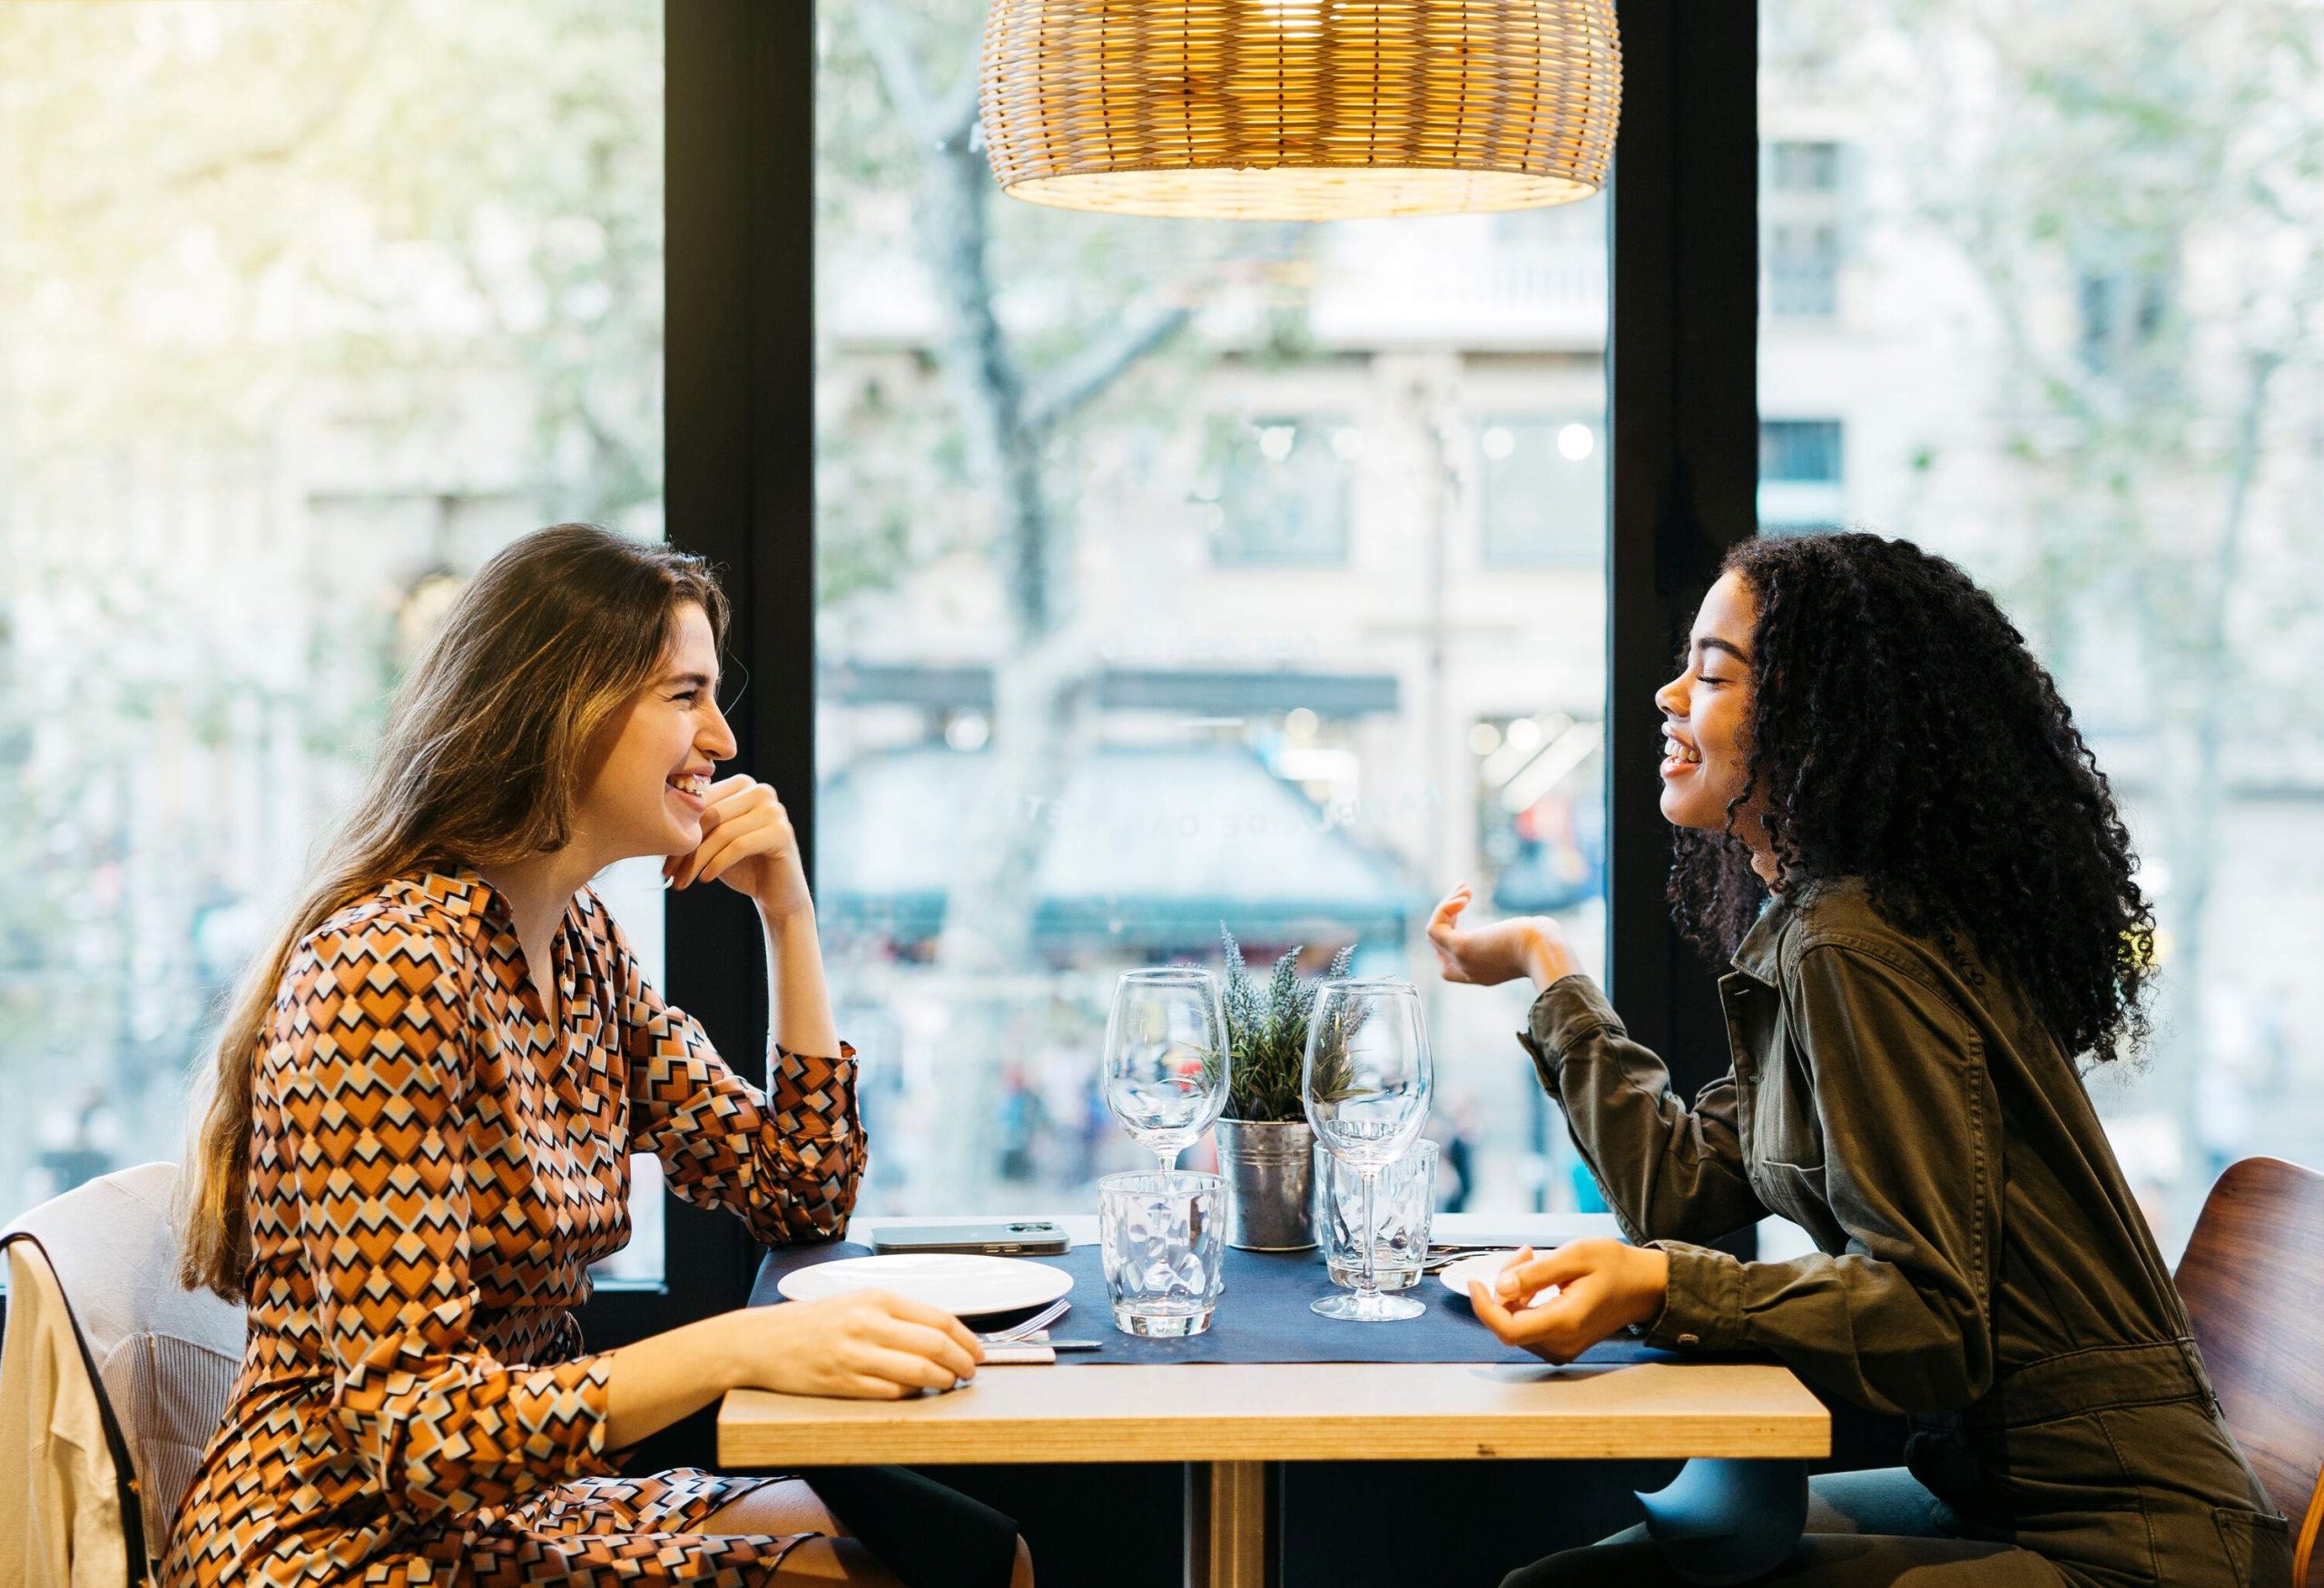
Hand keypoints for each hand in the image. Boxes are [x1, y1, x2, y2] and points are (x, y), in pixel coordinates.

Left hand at [665, 776, 810, 917]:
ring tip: (682, 882)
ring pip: (722, 832)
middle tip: (668, 874)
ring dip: (697, 861)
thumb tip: (650, 819)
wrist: (777, 894)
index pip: (701, 801)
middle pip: (710, 815)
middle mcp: (761, 790)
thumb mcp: (712, 841)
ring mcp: (775, 810)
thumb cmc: (741, 866)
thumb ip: (694, 825)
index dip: (677, 830)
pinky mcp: (782, 832)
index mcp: (742, 784)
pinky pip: (739, 846)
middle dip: (685, 848)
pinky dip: (717, 864)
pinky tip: (705, 879)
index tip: (662, 861)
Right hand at [724, 1290, 984, 1399]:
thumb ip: (895, 1314)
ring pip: (919, 1372)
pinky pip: (891, 1392)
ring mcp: (855, 1354)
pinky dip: (911, 1394)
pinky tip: (916, 1393)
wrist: (761, 1341)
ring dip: (942, 1381)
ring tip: (949, 1383)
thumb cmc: (811, 1322)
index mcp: (876, 1298)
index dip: (967, 1339)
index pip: (939, 1318)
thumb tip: (941, 1333)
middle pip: (936, 1345)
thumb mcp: (855, 1302)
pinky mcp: (843, 1383)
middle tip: (970, 1372)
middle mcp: (868, 1323)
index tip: (978, 1351)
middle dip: (962, 1362)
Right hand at [1426, 885, 1579, 987]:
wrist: (1546, 950)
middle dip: (1446, 915)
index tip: (1465, 904)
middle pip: (1438, 945)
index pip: (1449, 957)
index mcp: (1482, 973)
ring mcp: (1462, 963)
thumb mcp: (1526, 941)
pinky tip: (1464, 897)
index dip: (1452, 927)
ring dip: (1445, 906)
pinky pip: (1434, 929)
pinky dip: (1444, 909)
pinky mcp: (1461, 949)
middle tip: (1464, 892)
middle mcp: (1468, 972)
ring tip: (1464, 889)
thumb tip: (1525, 927)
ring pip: (1433, 935)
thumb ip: (1517, 938)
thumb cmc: (1545, 943)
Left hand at [1467, 1239, 1669, 1363]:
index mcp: (1566, 1322)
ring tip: (1534, 1259)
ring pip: (1516, 1323)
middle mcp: (1562, 1342)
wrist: (1644, 1286)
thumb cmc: (1616, 1267)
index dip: (1484, 1307)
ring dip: (1513, 1291)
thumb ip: (1536, 1273)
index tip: (1474, 1281)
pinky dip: (1524, 1300)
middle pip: (1509, 1323)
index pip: (1509, 1329)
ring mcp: (1562, 1347)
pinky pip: (1528, 1324)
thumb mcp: (1576, 1256)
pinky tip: (1537, 1278)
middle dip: (1503, 1287)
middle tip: (1525, 1254)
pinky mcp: (1561, 1343)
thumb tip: (1500, 1287)